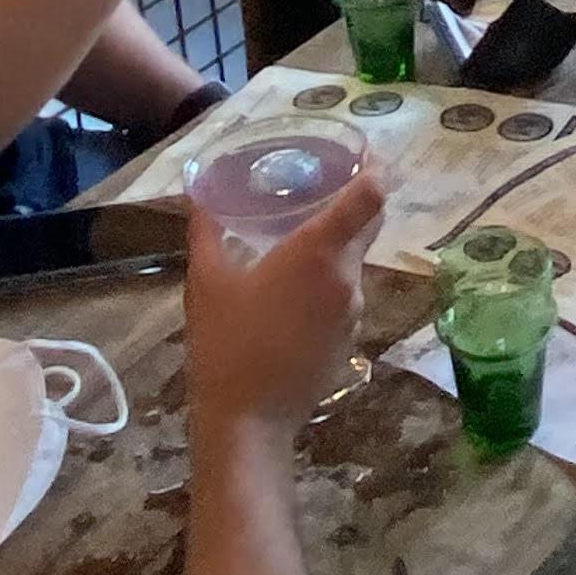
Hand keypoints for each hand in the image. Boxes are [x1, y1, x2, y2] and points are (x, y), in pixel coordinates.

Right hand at [185, 170, 377, 432]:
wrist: (248, 421)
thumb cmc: (225, 343)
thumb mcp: (206, 280)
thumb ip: (207, 231)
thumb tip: (199, 196)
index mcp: (319, 253)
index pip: (371, 196)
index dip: (376, 169)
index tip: (365, 153)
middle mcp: (347, 277)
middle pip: (370, 224)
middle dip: (358, 200)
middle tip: (328, 183)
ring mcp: (352, 311)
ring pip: (356, 260)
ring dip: (339, 243)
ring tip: (302, 233)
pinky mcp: (348, 339)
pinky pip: (346, 293)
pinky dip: (331, 277)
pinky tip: (297, 283)